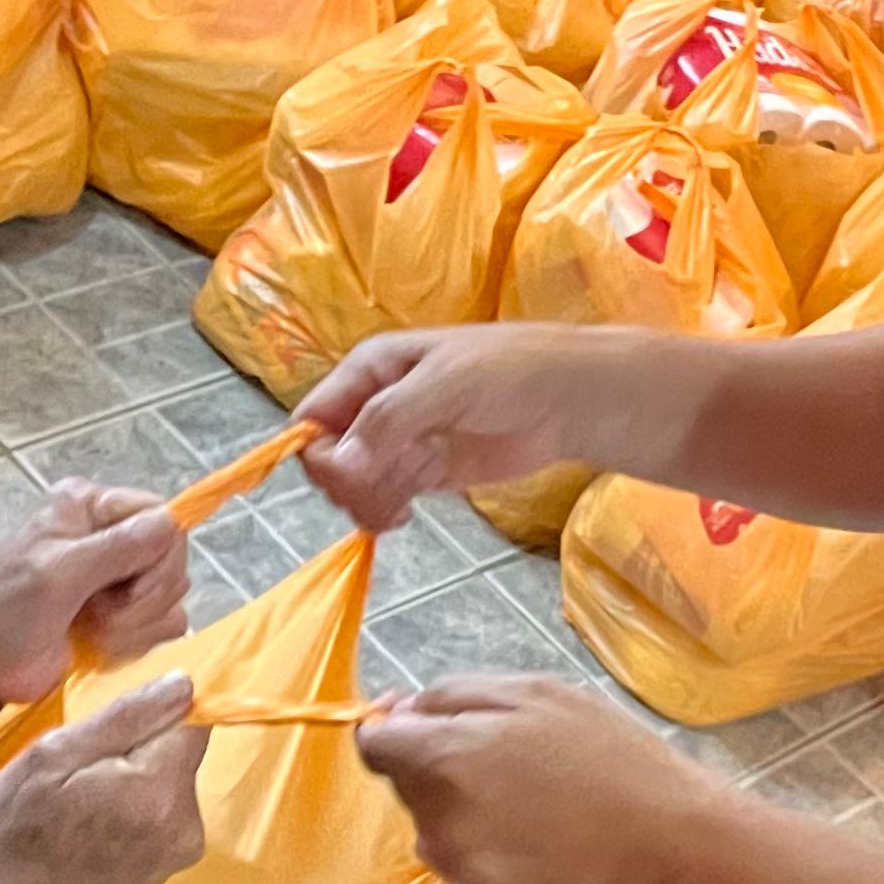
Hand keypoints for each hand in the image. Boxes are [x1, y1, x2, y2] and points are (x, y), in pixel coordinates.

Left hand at [0, 481, 189, 709]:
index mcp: (91, 506)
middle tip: (94, 613)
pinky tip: (99, 646)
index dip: (156, 559)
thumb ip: (117, 547)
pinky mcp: (123, 619)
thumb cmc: (0, 613)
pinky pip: (162, 626)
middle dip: (141, 598)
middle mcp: (110, 536)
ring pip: (172, 597)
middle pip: (173, 560)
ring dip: (135, 625)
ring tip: (89, 630)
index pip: (164, 519)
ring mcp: (118, 579)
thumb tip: (172, 524)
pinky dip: (136, 643)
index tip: (121, 588)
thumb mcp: (56, 574)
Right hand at [0, 678, 206, 883]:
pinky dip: (135, 811)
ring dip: (136, 782)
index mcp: (159, 793)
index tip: (108, 735)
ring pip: (169, 784)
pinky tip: (94, 825)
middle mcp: (185, 828)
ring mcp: (178, 855)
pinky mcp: (166, 870)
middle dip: (139, 752)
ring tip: (84, 802)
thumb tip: (184, 685)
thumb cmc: (16, 824)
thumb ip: (128, 716)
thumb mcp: (55, 753)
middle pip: (180, 756)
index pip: (191, 723)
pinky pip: (162, 816)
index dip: (151, 716)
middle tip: (83, 774)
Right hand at [297, 327, 621, 529]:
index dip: (321, 452)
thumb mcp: (446, 384)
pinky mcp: (423, 472)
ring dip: (368, 501)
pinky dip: (385, 511)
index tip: (349, 477)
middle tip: (387, 491)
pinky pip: (383, 498)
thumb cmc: (510, 370)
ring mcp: (399, 441)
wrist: (568, 399)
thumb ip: (390, 420)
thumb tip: (342, 462)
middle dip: (348, 483)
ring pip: (353, 484)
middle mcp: (376, 404)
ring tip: (403, 502)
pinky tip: (405, 513)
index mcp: (370, 369)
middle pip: (329, 457)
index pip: (314, 417)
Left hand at [357, 673, 706, 883]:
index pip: (373, 743)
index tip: (430, 720)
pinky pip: (452, 846)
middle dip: (434, 757)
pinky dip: (474, 831)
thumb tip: (395, 712)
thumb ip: (452, 695)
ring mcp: (455, 856)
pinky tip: (526, 822)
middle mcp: (436, 811)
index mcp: (446, 753)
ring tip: (524, 788)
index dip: (395, 726)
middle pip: (401, 777)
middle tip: (507, 749)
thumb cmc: (605, 751)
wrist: (661, 833)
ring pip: (427, 812)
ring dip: (455, 795)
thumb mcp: (533, 692)